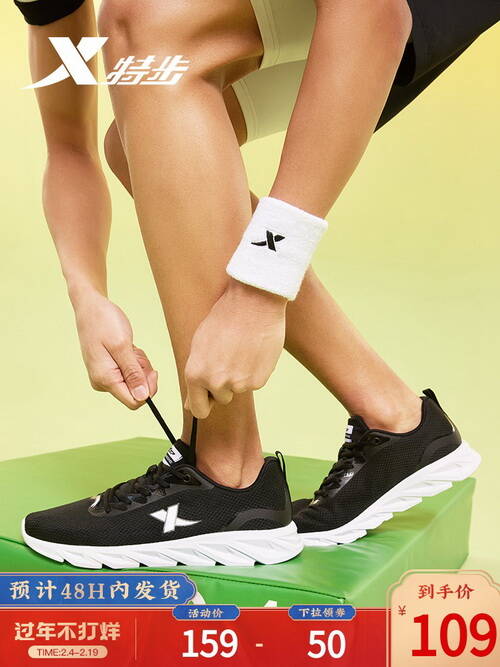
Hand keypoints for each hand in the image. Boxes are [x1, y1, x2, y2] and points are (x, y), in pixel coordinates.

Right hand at [72, 289, 157, 408]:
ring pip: (135, 381)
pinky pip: (130, 372)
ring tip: (131, 347)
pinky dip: (134, 360)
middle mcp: (103, 382)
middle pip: (137, 391)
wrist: (91, 307)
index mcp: (105, 379)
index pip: (134, 402)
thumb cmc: (104, 322)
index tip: (152, 370)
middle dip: (144, 373)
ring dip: (139, 364)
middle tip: (137, 353)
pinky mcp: (109, 370)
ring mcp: (106, 376)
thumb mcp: (122, 346)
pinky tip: (128, 347)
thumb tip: (143, 398)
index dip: (148, 389)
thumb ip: (133, 373)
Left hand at [185, 280, 286, 417]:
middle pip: (222, 398)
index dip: (205, 402)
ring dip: (241, 376)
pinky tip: (254, 350)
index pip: (199, 409)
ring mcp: (239, 383)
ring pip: (239, 389)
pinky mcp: (259, 380)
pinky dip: (255, 370)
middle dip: (225, 385)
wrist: (253, 302)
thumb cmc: (224, 319)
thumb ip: (196, 376)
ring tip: (242, 350)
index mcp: (196, 374)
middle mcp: (216, 383)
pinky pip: (255, 382)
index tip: (210, 397)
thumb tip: (191, 405)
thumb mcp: (200, 345)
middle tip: (230, 358)